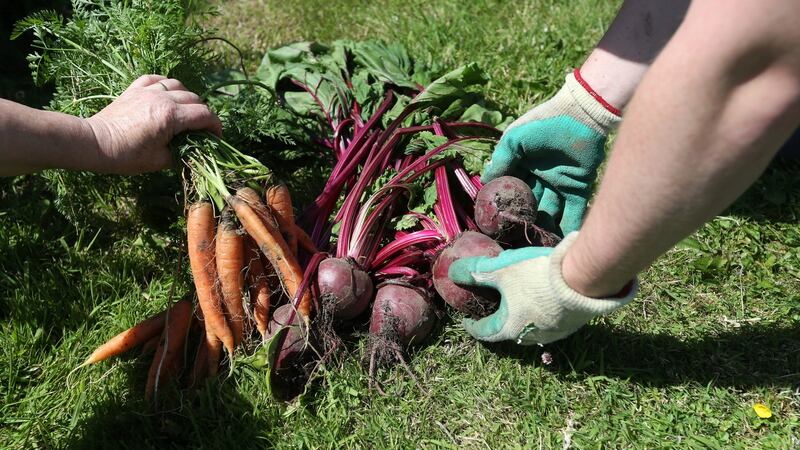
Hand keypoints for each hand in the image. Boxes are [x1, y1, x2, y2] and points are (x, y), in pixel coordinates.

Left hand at [86, 75, 221, 174]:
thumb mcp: (159, 161)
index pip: (205, 115)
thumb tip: (193, 150)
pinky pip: (156, 79)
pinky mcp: (134, 89)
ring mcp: (147, 91)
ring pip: (178, 85)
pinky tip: (167, 94)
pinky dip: (166, 85)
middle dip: (203, 114)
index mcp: (171, 116)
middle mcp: (162, 98)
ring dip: (188, 97)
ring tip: (186, 111)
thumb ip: (181, 153)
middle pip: (195, 99)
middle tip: (202, 129)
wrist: (95, 143)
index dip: (216, 126)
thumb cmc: (126, 156)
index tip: (216, 137)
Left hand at [448, 232, 636, 344]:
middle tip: (494, 305)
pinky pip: (551, 320)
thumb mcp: (502, 270)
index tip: (466, 318)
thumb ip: (476, 272)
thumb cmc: (537, 277)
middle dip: (499, 319)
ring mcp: (555, 333)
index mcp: (510, 328)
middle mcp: (531, 338)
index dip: (472, 325)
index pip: (484, 332)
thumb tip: (454, 272)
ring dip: (522, 315)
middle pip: (508, 331)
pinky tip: (546, 295)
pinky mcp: (573, 324)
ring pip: (531, 327)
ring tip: (520, 299)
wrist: (585, 279)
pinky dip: (542, 310)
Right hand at [482, 71, 620, 235]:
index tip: (497, 224)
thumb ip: (500, 161)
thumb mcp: (514, 140)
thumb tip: (484, 182)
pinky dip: (567, 227)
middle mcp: (539, 179)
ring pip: (549, 213)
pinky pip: (572, 212)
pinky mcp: (579, 189)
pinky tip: (559, 244)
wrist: (580, 116)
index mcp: (523, 167)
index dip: (504, 206)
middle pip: (530, 205)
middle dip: (523, 222)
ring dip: (543, 228)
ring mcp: (559, 185)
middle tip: (516, 240)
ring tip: (535, 247)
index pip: (511, 190)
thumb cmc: (543, 124)